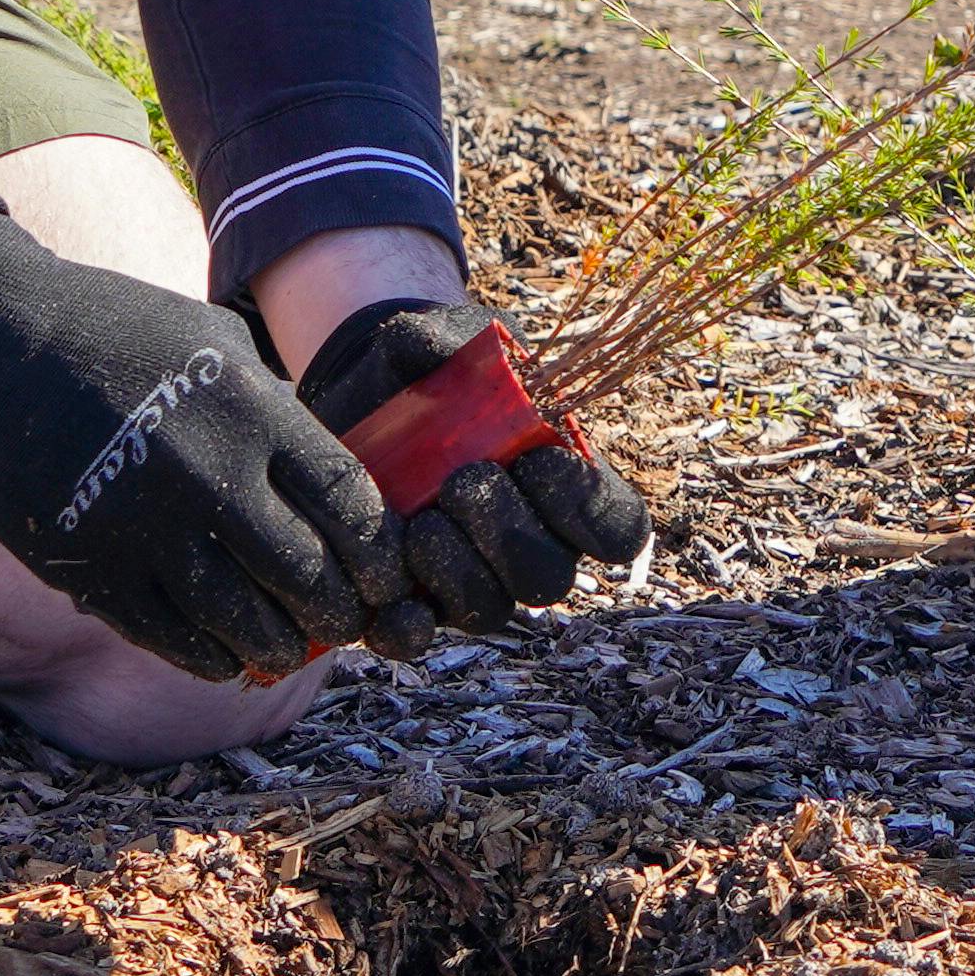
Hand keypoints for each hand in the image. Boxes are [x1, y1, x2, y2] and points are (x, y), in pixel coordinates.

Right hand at [0, 203, 409, 681]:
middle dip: (339, 612)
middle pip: (307, 574)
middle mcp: (212, 475)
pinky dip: (209, 657)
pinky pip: (170, 637)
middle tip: (343, 623)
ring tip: (287, 650)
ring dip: (278, 647)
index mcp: (253, 411)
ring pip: (243, 622)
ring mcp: (150, 528)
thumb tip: (318, 467)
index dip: (377, 553)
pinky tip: (225, 657)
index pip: (348, 501)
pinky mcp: (93, 567)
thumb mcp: (213, 341)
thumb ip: (270, 405)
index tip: (382, 574)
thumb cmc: (109, 326)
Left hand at [293, 298, 653, 631]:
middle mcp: (531, 543)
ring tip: (422, 524)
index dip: (588, 508)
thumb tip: (444, 356)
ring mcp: (474, 578)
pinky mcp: (414, 600)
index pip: (615, 527)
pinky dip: (404, 626)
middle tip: (463, 483)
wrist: (359, 394)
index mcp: (566, 486)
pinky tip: (388, 599)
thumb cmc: (427, 366)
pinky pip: (419, 636)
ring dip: (458, 573)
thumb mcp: (445, 339)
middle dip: (508, 533)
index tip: (539, 458)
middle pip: (549, 576)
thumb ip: (454, 340)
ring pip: (491, 607)